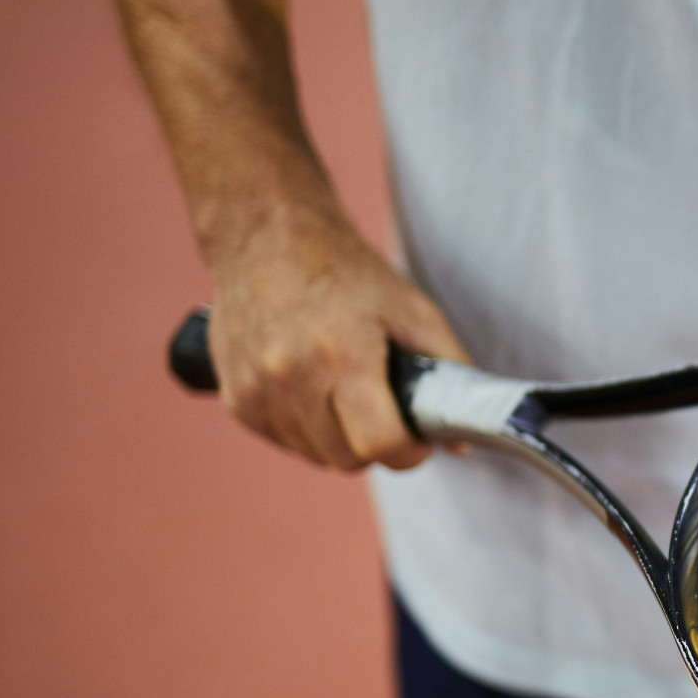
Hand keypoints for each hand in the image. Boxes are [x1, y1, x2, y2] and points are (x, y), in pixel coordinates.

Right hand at [207, 199, 467, 470]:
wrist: (266, 238)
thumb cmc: (347, 272)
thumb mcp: (414, 311)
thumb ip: (451, 373)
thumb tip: (462, 441)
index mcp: (342, 355)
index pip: (379, 444)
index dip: (409, 450)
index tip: (416, 437)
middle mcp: (291, 378)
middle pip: (349, 458)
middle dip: (376, 444)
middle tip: (386, 410)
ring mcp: (257, 391)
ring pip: (316, 456)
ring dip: (340, 440)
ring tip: (347, 393)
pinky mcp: (236, 399)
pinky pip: (286, 442)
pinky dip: (307, 431)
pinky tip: (315, 391)